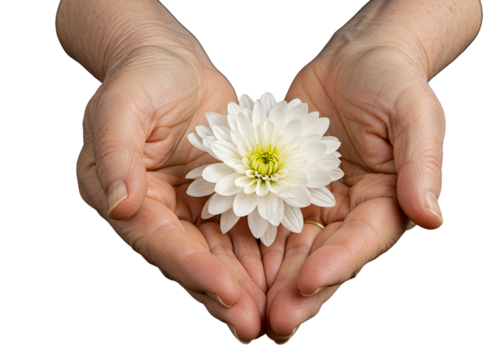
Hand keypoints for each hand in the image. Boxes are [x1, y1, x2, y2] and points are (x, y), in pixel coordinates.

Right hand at [76, 45, 265, 342]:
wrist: (172, 63)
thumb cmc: (142, 76)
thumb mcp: (123, 105)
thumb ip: (116, 153)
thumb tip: (121, 206)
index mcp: (124, 195)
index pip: (161, 242)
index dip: (192, 270)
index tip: (226, 296)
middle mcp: (155, 209)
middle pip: (190, 259)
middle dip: (221, 293)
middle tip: (252, 326)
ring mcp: (189, 205)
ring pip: (217, 254)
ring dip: (243, 285)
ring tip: (272, 316)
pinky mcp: (218, 195)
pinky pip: (238, 231)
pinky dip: (256, 256)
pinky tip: (280, 278)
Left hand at [261, 45, 444, 342]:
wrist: (355, 60)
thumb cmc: (392, 81)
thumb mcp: (414, 115)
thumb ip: (421, 165)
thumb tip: (431, 217)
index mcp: (386, 203)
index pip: (362, 243)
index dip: (337, 266)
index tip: (308, 284)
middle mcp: (349, 212)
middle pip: (325, 258)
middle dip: (299, 291)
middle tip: (274, 323)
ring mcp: (316, 203)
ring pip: (293, 250)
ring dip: (272, 282)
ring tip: (247, 309)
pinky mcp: (287, 188)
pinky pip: (268, 219)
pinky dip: (253, 246)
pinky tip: (230, 266)